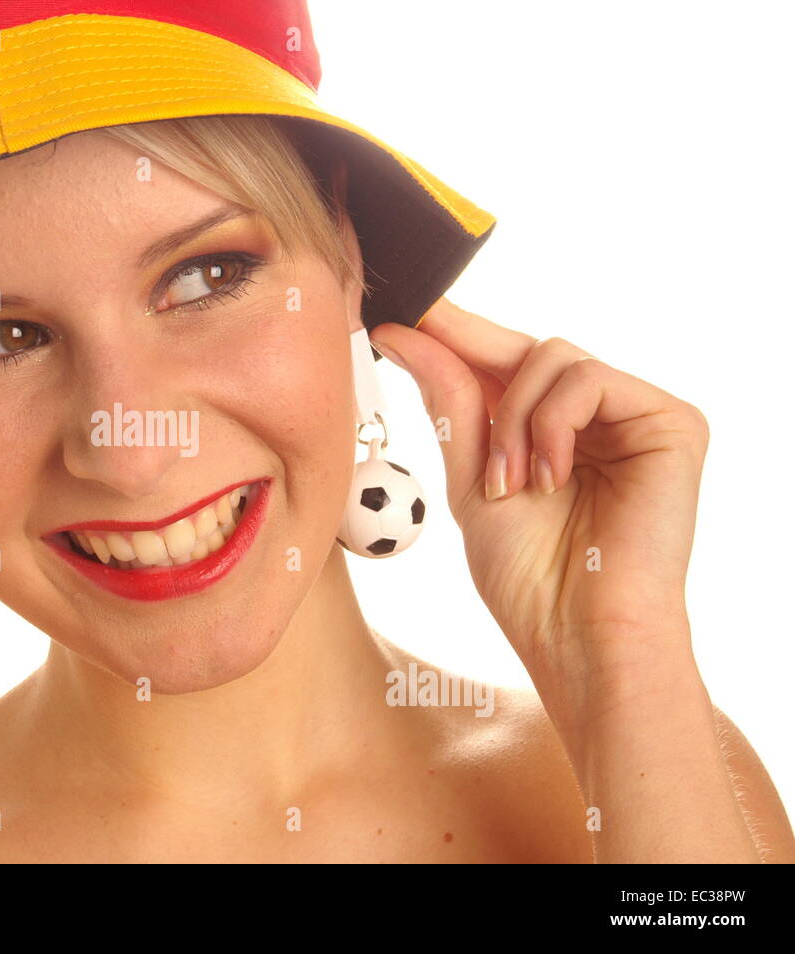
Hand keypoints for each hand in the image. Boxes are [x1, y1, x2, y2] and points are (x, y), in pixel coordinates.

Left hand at [368, 299, 708, 708]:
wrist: (579, 635)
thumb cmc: (529, 578)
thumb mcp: (470, 481)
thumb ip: (450, 406)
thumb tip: (405, 336)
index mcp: (553, 432)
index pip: (505, 365)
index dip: (457, 334)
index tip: (404, 311)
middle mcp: (599, 419)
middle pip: (528, 349)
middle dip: (470, 359)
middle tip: (412, 343)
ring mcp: (637, 417)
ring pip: (553, 357)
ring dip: (511, 419)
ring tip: (505, 484)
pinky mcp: (673, 423)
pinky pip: (589, 379)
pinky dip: (550, 424)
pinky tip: (546, 479)